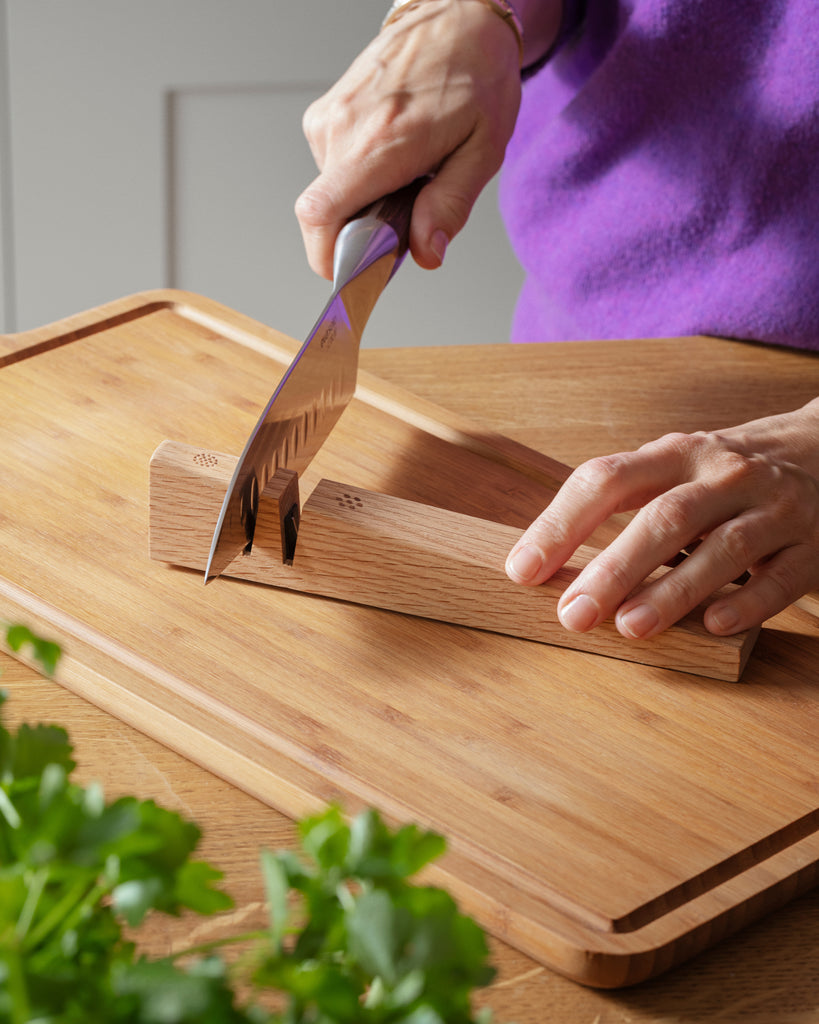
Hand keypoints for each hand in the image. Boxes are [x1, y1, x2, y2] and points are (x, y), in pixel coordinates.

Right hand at [295, 0, 522, 278]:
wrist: (456, 16)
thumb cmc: (476, 76)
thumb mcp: (483, 149)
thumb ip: (450, 206)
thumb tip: (425, 254)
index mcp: (381, 141)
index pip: (320, 216)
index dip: (329, 259)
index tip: (356, 273)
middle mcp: (343, 129)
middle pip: (326, 217)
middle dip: (361, 234)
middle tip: (407, 215)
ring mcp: (327, 119)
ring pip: (330, 196)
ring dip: (364, 204)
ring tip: (407, 175)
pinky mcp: (323, 116)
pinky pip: (332, 172)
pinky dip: (359, 181)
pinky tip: (391, 159)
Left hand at [505, 400, 818, 636]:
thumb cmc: (725, 474)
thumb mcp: (675, 468)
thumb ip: (622, 505)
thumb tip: (545, 566)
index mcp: (675, 454)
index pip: (607, 479)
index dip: (560, 524)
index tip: (522, 570)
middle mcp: (723, 474)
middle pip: (664, 518)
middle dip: (615, 568)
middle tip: (573, 614)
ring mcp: (773, 508)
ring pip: (722, 549)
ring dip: (673, 590)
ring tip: (630, 627)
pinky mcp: (813, 545)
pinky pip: (781, 577)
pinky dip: (748, 601)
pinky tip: (715, 625)